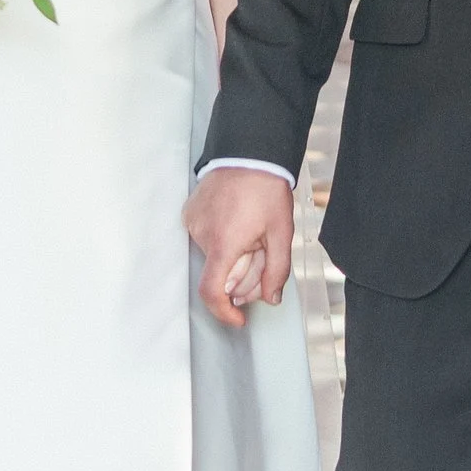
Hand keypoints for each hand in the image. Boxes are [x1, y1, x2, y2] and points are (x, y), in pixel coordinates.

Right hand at [183, 166, 293, 327]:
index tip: (238, 318)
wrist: (249, 152)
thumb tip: (271, 298)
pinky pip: (206, 239)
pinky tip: (237, 222)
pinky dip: (222, 241)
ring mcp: (193, 224)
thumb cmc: (266, 189)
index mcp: (224, 244)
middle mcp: (202, 236)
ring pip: (215, 257)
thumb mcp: (280, 233)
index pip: (212, 293)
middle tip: (262, 255)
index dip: (224, 312)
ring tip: (251, 231)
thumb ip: (276, 271)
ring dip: (234, 256)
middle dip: (243, 277)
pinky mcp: (189, 213)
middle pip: (221, 275)